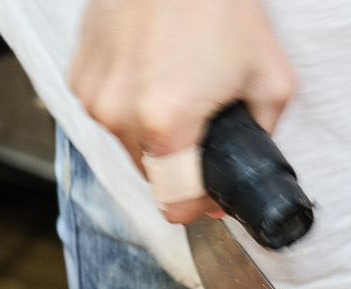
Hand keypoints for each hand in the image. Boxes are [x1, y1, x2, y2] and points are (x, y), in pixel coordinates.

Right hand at [69, 0, 293, 223]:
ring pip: (126, 144)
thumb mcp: (271, 77)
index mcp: (168, 122)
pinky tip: (151, 69)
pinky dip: (128, 103)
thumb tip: (251, 163)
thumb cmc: (220, 2)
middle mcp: (121, 115)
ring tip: (176, 86)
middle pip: (150, 176)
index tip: (208, 193)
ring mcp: (94, 94)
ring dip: (151, 133)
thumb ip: (263, 134)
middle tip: (201, 125)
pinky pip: (107, 111)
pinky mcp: (79, 74)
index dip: (198, 203)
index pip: (174, 205)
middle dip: (177, 163)